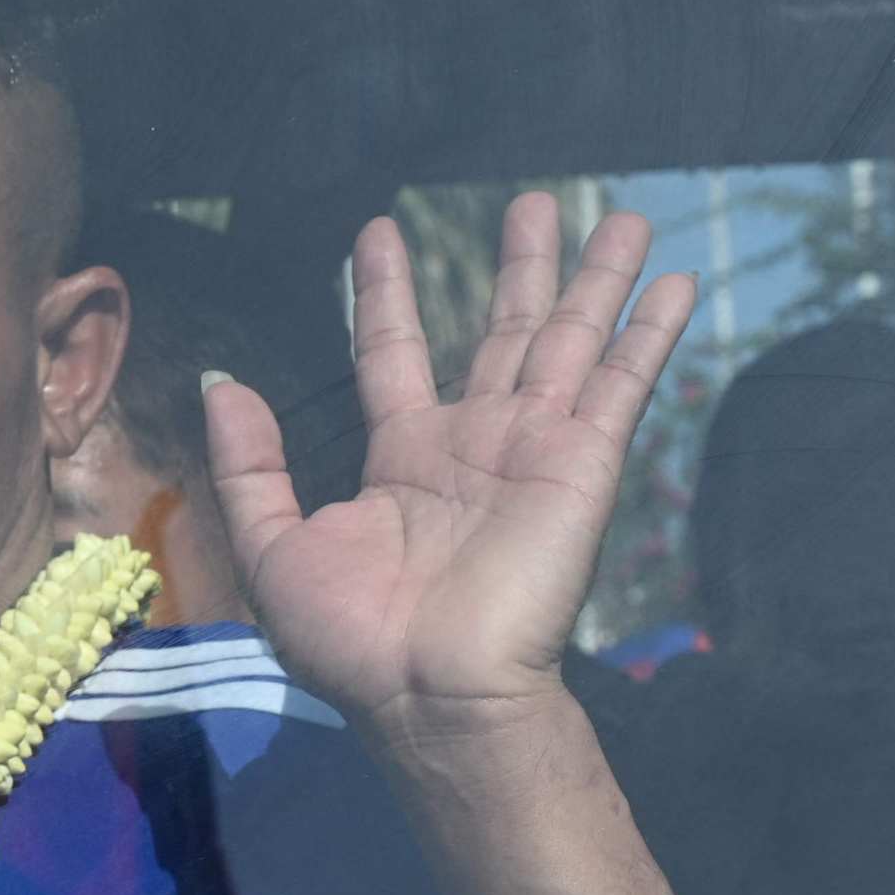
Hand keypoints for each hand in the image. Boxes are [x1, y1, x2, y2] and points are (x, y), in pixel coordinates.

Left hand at [207, 192, 692, 733]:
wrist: (429, 693)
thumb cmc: (352, 639)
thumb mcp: (274, 546)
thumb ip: (251, 464)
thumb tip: (222, 383)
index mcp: (405, 458)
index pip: (396, 350)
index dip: (387, 292)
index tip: (379, 230)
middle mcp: (475, 443)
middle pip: (504, 331)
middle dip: (520, 266)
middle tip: (531, 201)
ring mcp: (535, 448)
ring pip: (570, 340)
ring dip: (595, 278)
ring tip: (617, 215)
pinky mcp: (584, 463)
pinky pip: (621, 383)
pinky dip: (648, 330)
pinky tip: (673, 279)